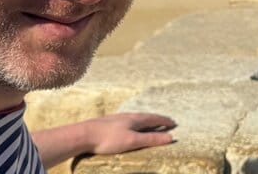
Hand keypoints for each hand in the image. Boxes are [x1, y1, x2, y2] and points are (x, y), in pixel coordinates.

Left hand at [32, 112, 176, 167]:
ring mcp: (118, 119)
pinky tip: (130, 127)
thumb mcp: (132, 141)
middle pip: (146, 117)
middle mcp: (128, 116)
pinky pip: (128, 122)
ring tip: (150, 123)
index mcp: (135, 119)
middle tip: (165, 122)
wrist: (83, 134)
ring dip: (146, 121)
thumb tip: (170, 137)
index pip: (154, 118)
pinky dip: (136, 124)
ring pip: (136, 118)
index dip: (164, 121)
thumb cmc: (108, 138)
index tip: (173, 123)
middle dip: (157, 119)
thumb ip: (151, 139)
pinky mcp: (109, 124)